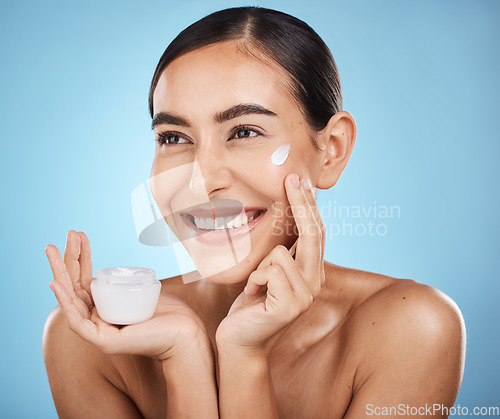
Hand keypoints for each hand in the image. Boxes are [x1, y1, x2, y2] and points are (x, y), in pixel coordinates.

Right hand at [45, 231, 210, 360]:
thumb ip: (131, 285)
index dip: (82, 256)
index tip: (79, 234)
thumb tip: (127, 271)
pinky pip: (76, 321)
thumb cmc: (169, 313)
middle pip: (75, 285)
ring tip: (51, 249)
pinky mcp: (103, 341)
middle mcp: (97, 318)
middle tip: (66, 233)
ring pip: (71, 299)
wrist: (185, 333)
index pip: (86, 278)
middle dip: (67, 258)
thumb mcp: (143, 291)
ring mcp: (98, 330)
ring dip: (59, 272)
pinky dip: (64, 302)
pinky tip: (57, 283)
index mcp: (105, 307)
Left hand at [216, 174, 324, 355]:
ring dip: (261, 266)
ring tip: (256, 285)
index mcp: (312, 272)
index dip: (308, 205)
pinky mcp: (289, 306)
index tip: (298, 180)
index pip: (316, 232)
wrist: (240, 340)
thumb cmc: (252, 302)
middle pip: (312, 234)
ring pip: (281, 253)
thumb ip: (284, 251)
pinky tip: (253, 295)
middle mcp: (315, 282)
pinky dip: (255, 279)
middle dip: (301, 202)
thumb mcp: (270, 270)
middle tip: (291, 177)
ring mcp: (305, 296)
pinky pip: (269, 271)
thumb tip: (290, 215)